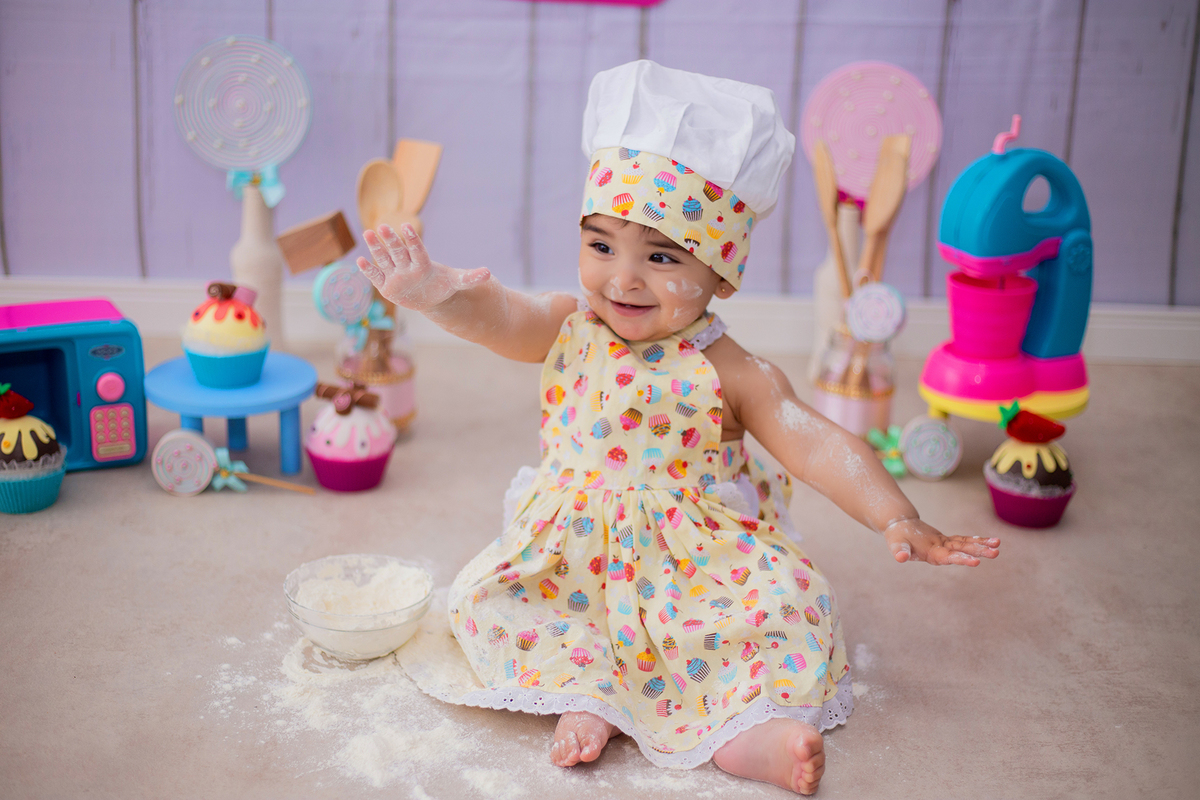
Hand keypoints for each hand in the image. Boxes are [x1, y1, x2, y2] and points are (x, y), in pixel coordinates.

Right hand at [356, 223, 490, 311]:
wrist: (430, 296)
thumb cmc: (443, 285)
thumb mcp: (458, 282)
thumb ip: (471, 277)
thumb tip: (489, 273)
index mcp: (423, 263)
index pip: (417, 249)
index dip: (412, 239)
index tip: (406, 226)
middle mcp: (407, 265)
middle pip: (398, 251)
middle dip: (390, 240)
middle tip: (382, 225)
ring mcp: (395, 274)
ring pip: (384, 259)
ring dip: (376, 247)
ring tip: (368, 233)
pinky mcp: (386, 285)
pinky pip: (376, 276)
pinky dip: (368, 270)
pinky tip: (359, 261)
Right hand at [882, 519, 999, 565]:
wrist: (899, 530)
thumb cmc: (896, 538)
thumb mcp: (895, 544)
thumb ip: (899, 551)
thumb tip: (900, 558)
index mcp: (931, 555)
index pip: (949, 558)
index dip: (961, 559)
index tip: (975, 561)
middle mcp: (942, 552)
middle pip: (963, 552)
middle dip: (979, 552)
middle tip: (995, 553)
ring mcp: (946, 547)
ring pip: (966, 545)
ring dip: (982, 546)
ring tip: (998, 546)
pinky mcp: (947, 540)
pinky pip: (964, 539)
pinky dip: (977, 539)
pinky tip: (991, 540)